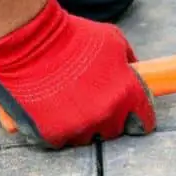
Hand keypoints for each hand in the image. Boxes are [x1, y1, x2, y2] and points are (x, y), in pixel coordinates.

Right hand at [0, 0, 155, 146]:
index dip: (139, 116)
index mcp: (126, 94)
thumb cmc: (73, 36)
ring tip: (67, 103)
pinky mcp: (53, 134)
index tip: (133, 114)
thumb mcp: (113, 40)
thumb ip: (128, 60)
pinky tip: (50, 111)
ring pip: (86, 137)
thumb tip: (134, 72)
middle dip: (108, 117)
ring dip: (81, 124)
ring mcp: (79, 127)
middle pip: (114, 130)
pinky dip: (56, 129)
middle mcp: (105, 115)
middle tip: (92, 100)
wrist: (32, 41)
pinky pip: (60, 140)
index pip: (144, 120)